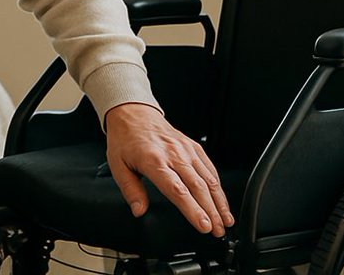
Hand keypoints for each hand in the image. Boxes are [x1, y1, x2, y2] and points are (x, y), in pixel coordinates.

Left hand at [104, 103, 234, 236]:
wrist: (133, 113)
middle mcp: (173, 154)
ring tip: (225, 220)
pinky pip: (209, 168)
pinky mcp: (194, 146)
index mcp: (153, 160)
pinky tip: (221, 200)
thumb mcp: (117, 165)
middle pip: (197, 187)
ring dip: (219, 201)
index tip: (203, 225)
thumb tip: (139, 210)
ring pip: (208, 178)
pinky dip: (218, 186)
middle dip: (211, 211)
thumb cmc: (125, 139)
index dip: (192, 209)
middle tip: (217, 231)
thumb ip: (130, 190)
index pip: (177, 190)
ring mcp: (186, 149)